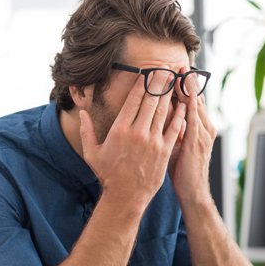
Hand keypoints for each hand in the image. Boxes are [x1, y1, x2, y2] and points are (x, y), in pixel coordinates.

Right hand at [80, 72, 186, 207]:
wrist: (126, 196)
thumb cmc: (108, 175)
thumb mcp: (92, 152)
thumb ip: (86, 131)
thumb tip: (82, 113)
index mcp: (120, 129)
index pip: (133, 100)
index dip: (142, 84)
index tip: (147, 73)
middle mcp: (137, 132)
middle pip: (151, 101)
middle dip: (158, 83)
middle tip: (165, 69)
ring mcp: (153, 141)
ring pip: (163, 111)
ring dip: (169, 94)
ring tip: (174, 80)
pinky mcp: (164, 151)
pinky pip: (174, 128)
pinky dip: (179, 115)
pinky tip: (183, 105)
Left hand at [166, 68, 216, 202]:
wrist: (193, 192)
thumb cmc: (183, 170)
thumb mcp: (178, 146)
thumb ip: (174, 129)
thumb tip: (163, 116)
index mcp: (199, 128)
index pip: (191, 101)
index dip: (185, 86)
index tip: (176, 71)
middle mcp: (204, 127)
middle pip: (195, 99)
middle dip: (188, 81)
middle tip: (180, 64)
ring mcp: (202, 134)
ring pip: (195, 105)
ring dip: (189, 88)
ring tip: (183, 71)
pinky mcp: (197, 142)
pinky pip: (193, 119)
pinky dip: (190, 105)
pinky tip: (185, 94)